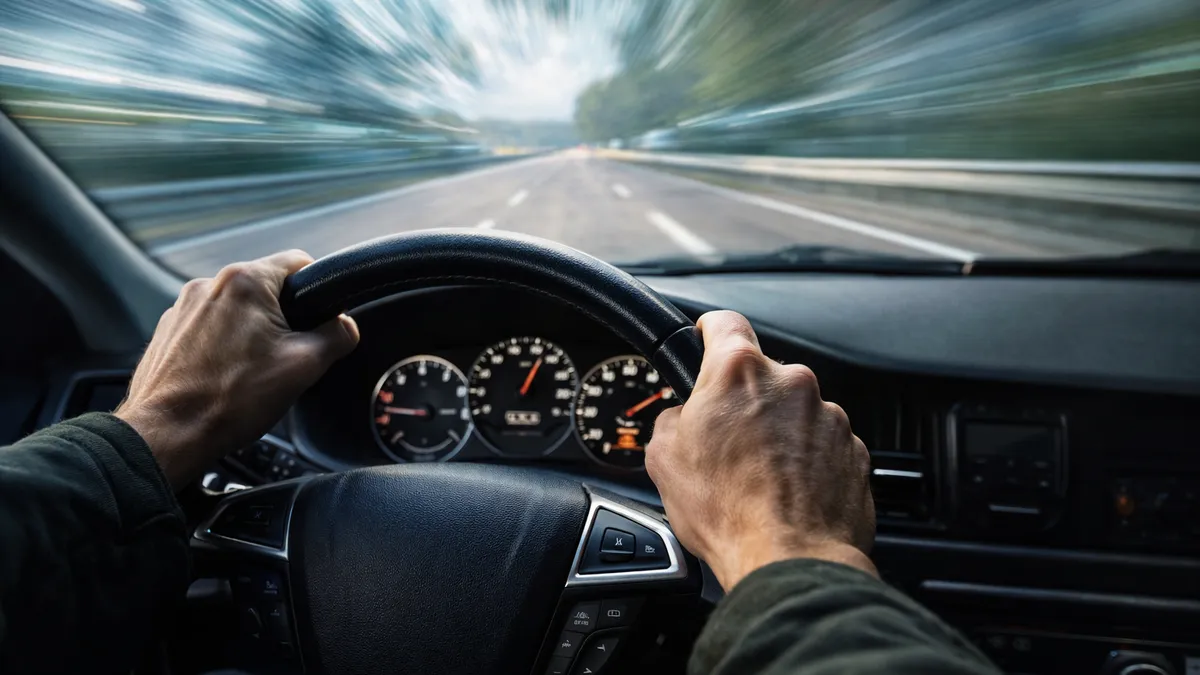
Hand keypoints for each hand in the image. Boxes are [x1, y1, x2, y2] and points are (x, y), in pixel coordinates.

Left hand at [116, 250, 358, 488]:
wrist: (168, 434)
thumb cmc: (230, 400)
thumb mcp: (305, 366)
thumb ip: (337, 335)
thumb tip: (345, 326)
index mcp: (245, 282)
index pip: (299, 262)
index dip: (318, 290)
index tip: (319, 319)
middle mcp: (208, 285)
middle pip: (266, 289)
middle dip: (283, 320)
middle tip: (286, 359)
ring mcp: (182, 308)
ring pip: (237, 311)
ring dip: (251, 334)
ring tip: (251, 374)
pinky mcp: (167, 332)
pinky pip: (209, 329)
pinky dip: (223, 348)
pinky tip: (225, 379)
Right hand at [645, 311, 875, 589]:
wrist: (790, 560)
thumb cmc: (729, 512)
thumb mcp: (664, 459)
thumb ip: (672, 420)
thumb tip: (682, 419)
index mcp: (738, 371)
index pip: (724, 323)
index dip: (710, 330)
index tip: (706, 336)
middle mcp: (791, 382)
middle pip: (760, 377)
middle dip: (742, 403)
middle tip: (724, 444)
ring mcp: (828, 416)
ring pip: (793, 412)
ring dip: (777, 435)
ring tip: (757, 480)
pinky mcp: (854, 450)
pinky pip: (821, 445)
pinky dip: (805, 462)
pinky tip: (785, 493)